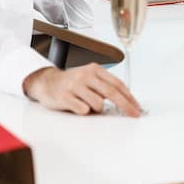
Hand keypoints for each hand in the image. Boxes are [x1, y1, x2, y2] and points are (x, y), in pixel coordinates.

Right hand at [23, 63, 141, 116]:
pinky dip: (83, 111)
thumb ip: (104, 86)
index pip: (117, 84)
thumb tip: (125, 100)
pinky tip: (76, 105)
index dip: (129, 97)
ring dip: (96, 109)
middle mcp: (85, 75)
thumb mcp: (89, 78)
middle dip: (125, 105)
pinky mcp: (65, 97)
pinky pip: (83, 110)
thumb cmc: (72, 82)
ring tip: (86, 103)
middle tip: (133, 114)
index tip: (136, 107)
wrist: (47, 82)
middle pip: (111, 92)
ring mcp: (75, 85)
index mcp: (94, 69)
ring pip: (98, 104)